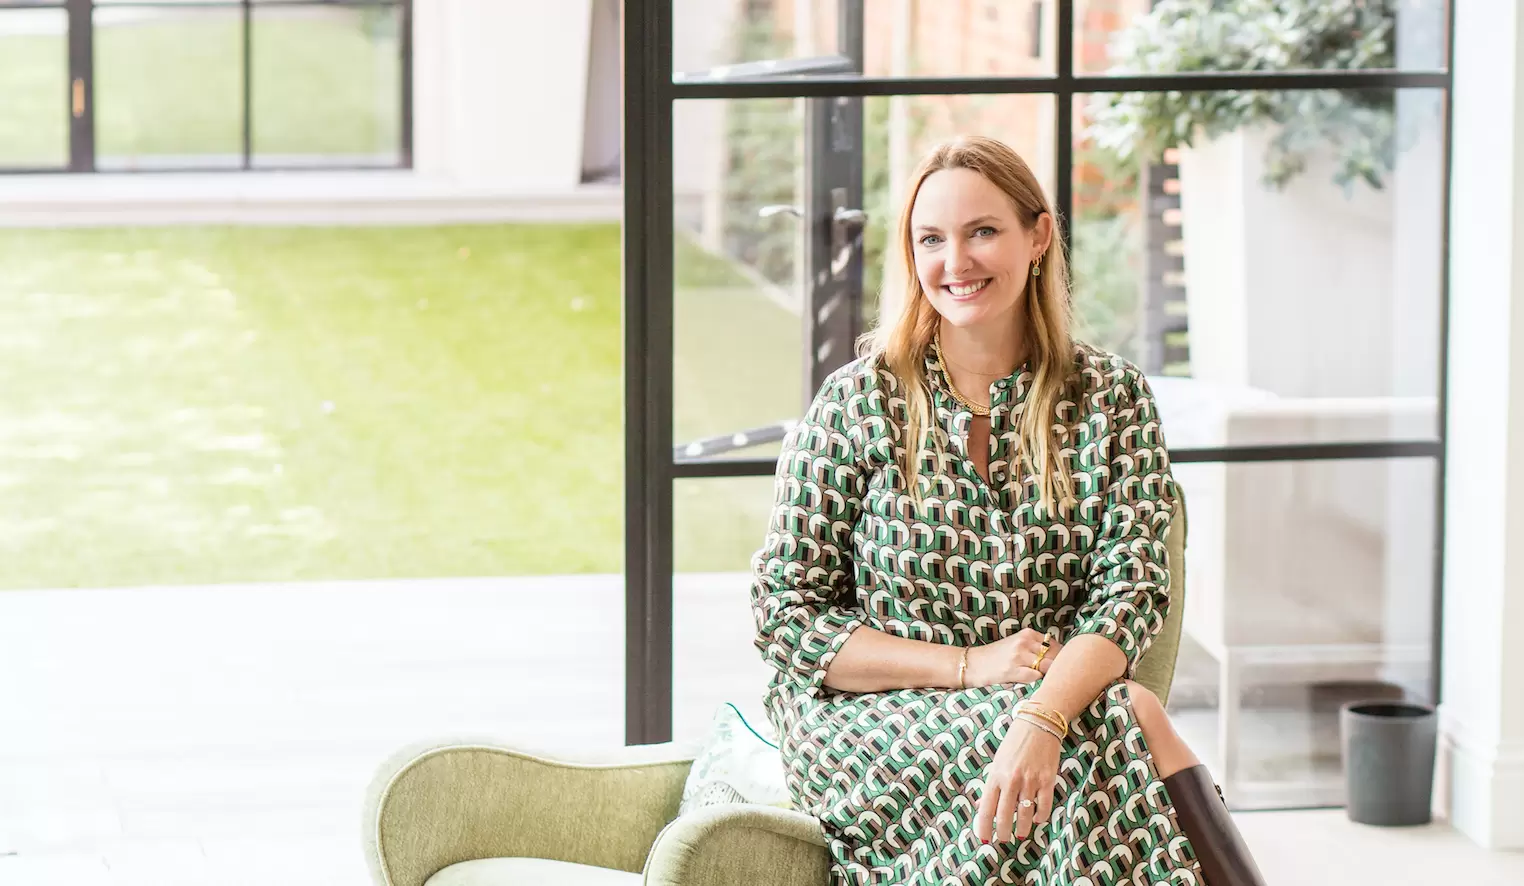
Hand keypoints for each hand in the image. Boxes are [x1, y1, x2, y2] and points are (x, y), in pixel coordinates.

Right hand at [966, 628, 1062, 686]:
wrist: (973, 664)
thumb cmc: (997, 657)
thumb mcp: (1017, 644)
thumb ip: (1036, 647)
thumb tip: (1060, 657)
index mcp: (1027, 634)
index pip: (1055, 645)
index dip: (1061, 658)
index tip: (1060, 668)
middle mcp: (1024, 642)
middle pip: (1054, 656)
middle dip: (1058, 668)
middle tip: (1057, 678)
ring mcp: (1018, 656)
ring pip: (1047, 666)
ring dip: (1048, 675)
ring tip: (1045, 682)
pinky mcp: (1013, 670)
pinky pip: (1036, 676)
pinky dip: (1036, 681)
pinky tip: (1031, 683)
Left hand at [974, 717, 1061, 843]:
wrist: (1039, 724)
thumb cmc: (1015, 742)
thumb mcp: (998, 761)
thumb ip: (993, 784)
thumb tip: (985, 806)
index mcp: (996, 775)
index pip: (986, 808)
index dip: (984, 827)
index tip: (985, 838)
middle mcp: (1011, 780)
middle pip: (1005, 816)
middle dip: (1003, 832)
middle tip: (1004, 839)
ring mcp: (1030, 781)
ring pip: (1025, 814)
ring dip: (1022, 827)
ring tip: (1020, 832)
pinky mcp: (1047, 780)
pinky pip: (1044, 807)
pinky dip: (1040, 817)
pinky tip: (1037, 818)